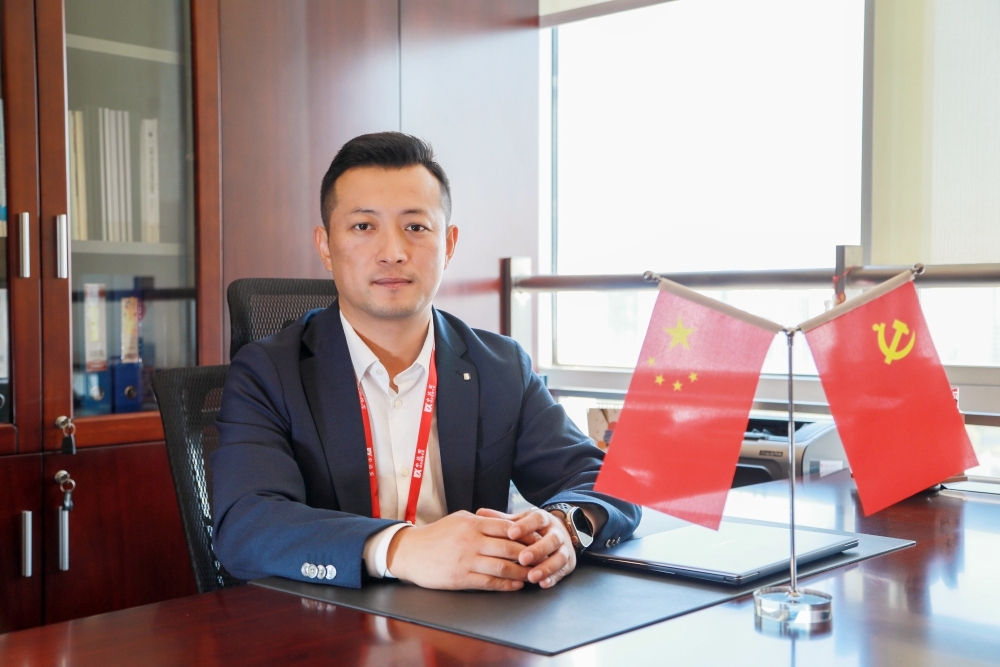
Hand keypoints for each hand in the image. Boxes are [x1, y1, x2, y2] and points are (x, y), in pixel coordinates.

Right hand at [386, 511, 530, 590]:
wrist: (410, 552)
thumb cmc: (436, 534)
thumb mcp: (458, 519)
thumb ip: (481, 521)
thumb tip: (506, 523)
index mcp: (472, 523)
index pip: (507, 527)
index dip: (526, 534)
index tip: (539, 539)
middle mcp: (471, 541)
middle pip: (510, 547)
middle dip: (530, 554)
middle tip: (543, 558)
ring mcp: (467, 560)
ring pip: (503, 567)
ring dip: (522, 572)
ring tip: (533, 574)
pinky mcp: (461, 578)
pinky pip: (489, 583)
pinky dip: (506, 585)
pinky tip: (516, 585)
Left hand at [476, 508, 575, 588]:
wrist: (561, 532)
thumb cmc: (533, 528)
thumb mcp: (520, 521)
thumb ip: (502, 520)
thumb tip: (480, 513)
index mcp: (543, 519)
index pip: (536, 519)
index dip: (525, 526)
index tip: (511, 533)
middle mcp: (556, 533)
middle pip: (551, 540)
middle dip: (537, 550)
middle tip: (522, 558)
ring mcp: (564, 548)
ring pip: (559, 557)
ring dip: (546, 567)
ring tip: (532, 576)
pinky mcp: (568, 564)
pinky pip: (562, 571)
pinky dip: (553, 578)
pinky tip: (543, 584)